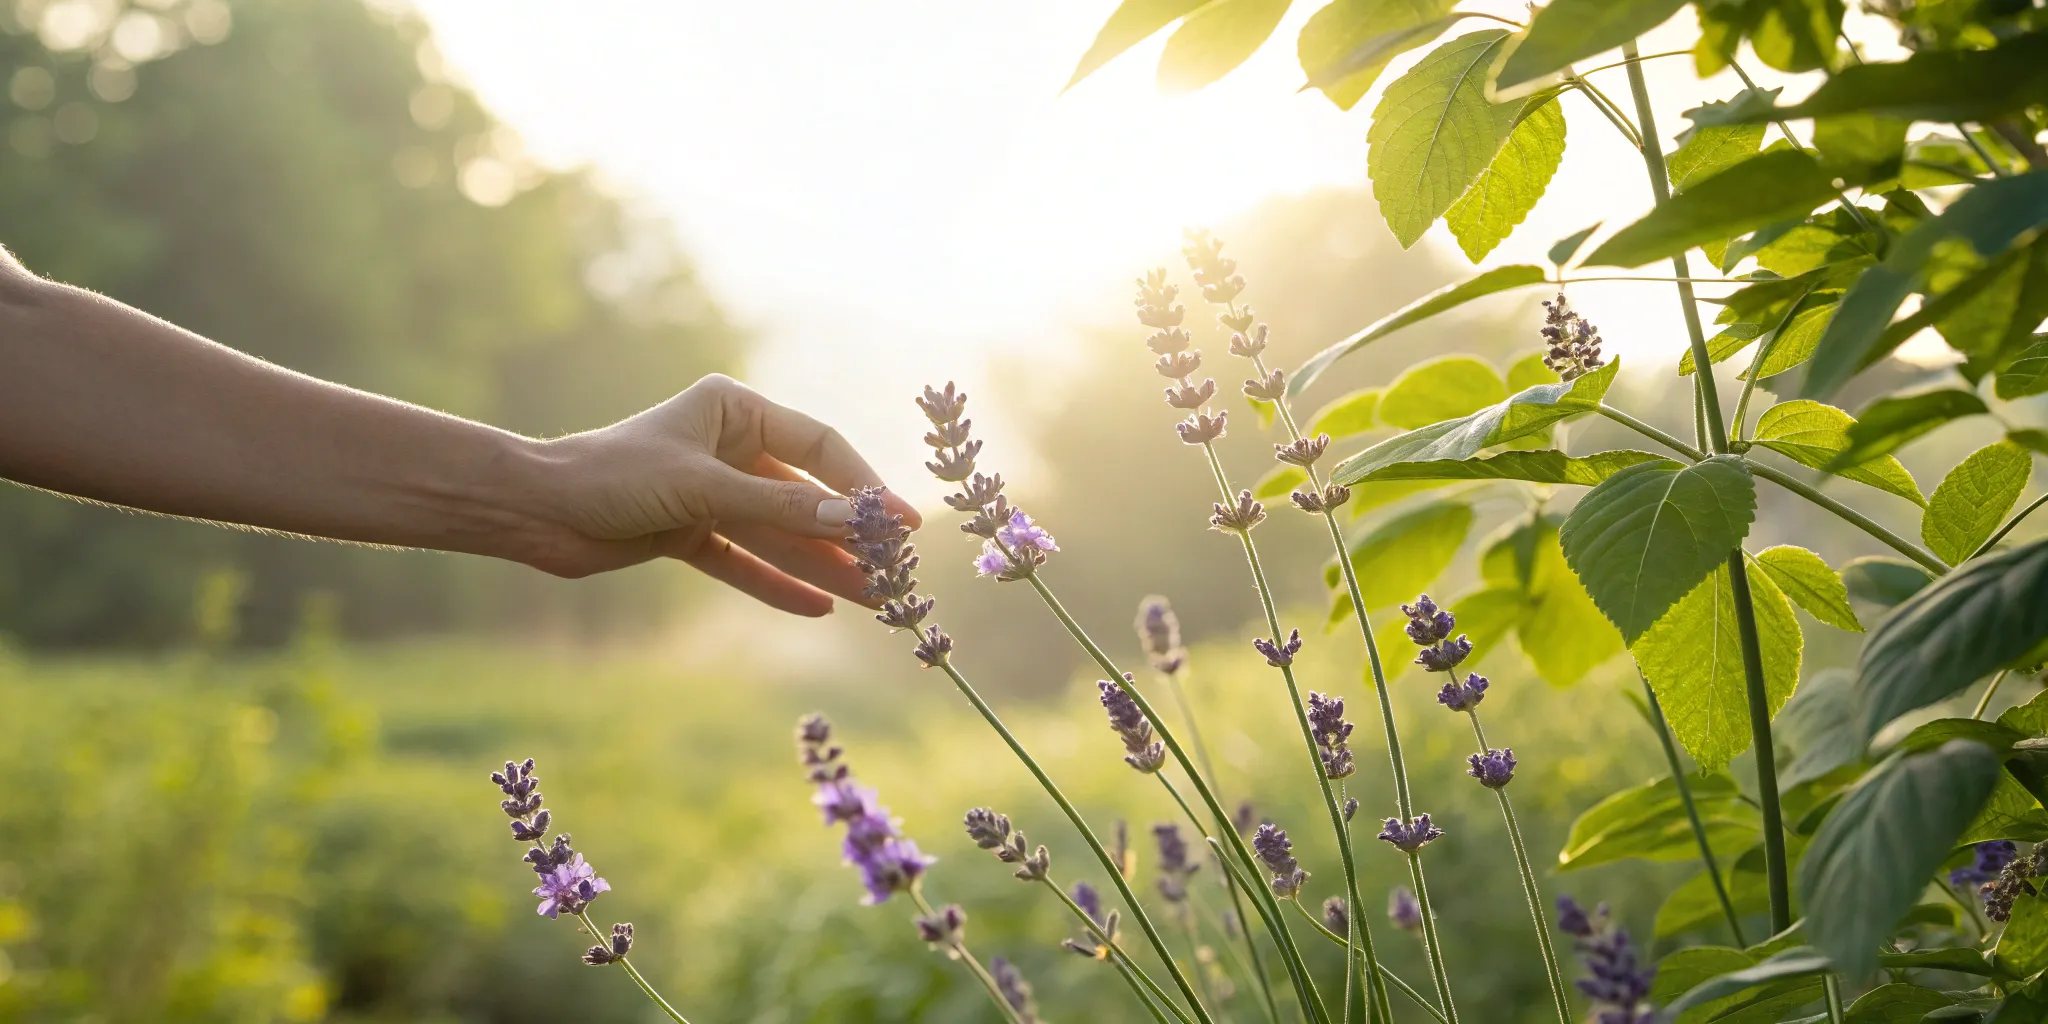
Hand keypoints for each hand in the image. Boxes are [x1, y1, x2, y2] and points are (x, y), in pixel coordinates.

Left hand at [518, 374, 920, 615]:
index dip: (866, 484)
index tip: (905, 521)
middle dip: (849, 537)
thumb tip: (857, 523)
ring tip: (875, 600)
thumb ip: (781, 510)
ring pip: (781, 535)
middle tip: (896, 572)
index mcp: (735, 410)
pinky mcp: (690, 532)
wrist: (534, 510)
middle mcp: (729, 447)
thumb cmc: (612, 475)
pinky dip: (778, 584)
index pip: (820, 447)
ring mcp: (711, 493)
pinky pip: (746, 562)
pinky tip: (820, 609)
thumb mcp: (704, 489)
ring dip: (823, 567)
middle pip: (806, 497)